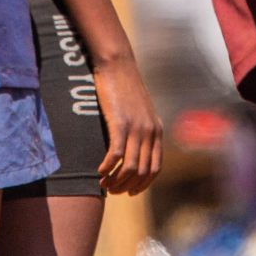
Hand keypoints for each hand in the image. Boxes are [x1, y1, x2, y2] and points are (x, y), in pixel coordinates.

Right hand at [91, 56, 163, 193]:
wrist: (118, 64)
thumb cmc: (124, 86)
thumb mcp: (139, 110)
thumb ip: (140, 128)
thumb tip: (133, 147)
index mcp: (156, 131)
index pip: (155, 168)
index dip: (142, 185)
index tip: (129, 191)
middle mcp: (150, 132)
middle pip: (143, 172)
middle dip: (127, 186)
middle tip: (112, 190)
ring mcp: (136, 128)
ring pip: (130, 168)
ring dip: (116, 181)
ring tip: (103, 184)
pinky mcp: (120, 123)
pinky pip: (117, 155)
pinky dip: (108, 167)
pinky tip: (99, 171)